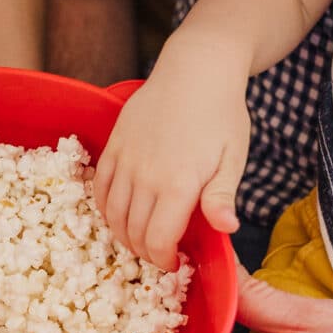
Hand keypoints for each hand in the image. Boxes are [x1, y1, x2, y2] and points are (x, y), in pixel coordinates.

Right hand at [95, 36, 252, 269]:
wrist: (196, 69)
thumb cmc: (222, 115)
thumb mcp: (233, 157)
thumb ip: (223, 196)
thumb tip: (226, 230)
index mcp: (178, 184)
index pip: (158, 240)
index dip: (163, 259)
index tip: (174, 263)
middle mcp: (146, 175)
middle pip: (133, 232)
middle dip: (145, 252)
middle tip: (159, 254)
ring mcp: (125, 160)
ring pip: (112, 214)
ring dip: (123, 234)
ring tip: (140, 239)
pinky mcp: (113, 146)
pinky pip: (99, 188)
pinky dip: (105, 209)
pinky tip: (119, 215)